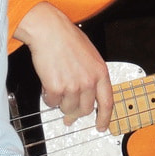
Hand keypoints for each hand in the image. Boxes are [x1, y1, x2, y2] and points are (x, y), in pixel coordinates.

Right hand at [13, 2, 112, 130]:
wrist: (49, 30)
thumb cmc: (67, 37)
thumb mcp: (90, 56)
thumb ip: (91, 76)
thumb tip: (86, 95)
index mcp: (100, 73)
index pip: (107, 103)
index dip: (104, 118)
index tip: (101, 126)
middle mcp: (89, 81)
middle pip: (85, 110)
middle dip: (75, 113)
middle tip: (68, 114)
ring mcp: (73, 86)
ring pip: (67, 108)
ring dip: (60, 102)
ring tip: (56, 89)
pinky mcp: (56, 88)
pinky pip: (52, 102)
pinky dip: (48, 97)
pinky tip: (47, 85)